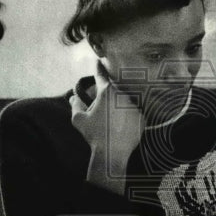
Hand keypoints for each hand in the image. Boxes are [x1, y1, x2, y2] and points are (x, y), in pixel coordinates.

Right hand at [70, 63, 143, 193]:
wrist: (112, 154)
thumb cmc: (93, 135)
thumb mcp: (79, 119)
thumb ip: (75, 105)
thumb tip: (73, 98)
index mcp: (107, 92)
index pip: (101, 75)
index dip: (98, 68)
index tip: (98, 61)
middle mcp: (123, 95)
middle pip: (113, 92)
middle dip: (106, 100)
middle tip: (100, 115)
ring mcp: (134, 106)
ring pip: (123, 103)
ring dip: (117, 110)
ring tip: (110, 126)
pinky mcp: (142, 117)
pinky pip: (133, 114)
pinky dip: (127, 119)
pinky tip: (120, 130)